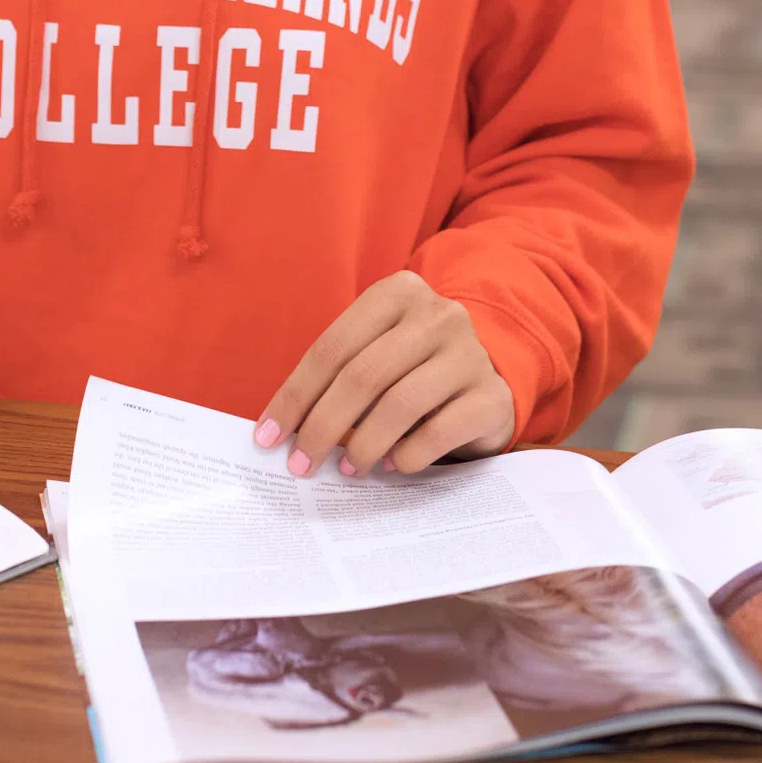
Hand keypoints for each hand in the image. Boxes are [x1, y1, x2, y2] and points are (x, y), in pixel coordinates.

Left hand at [254, 271, 515, 477]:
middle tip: (301, 464)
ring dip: (362, 445)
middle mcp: (438, 314)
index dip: (295, 396)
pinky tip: (392, 465)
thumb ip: (338, 377)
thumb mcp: (375, 354)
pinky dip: (407, 455)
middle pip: (362, 375)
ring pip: (400, 404)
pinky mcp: (493, 395)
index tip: (268, 437)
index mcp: (398, 292)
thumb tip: (284, 431)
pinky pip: (440, 430)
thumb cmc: (412, 371)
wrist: (485, 381)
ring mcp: (471, 353)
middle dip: (322, 426)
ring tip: (347, 470)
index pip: (332, 347)